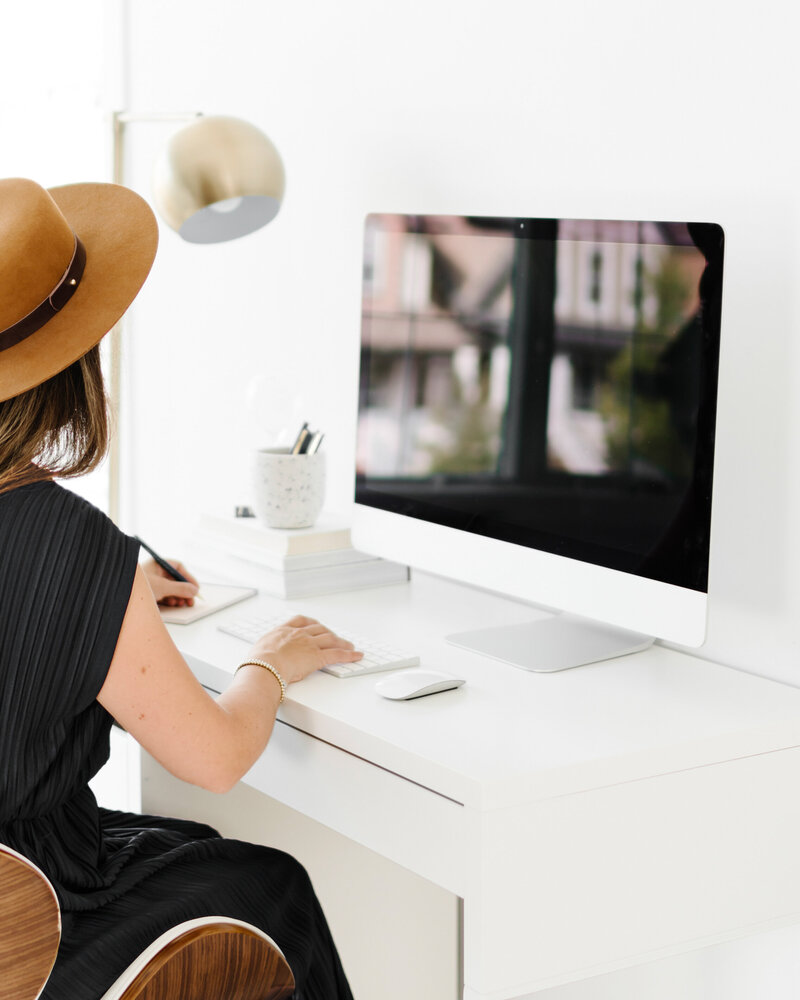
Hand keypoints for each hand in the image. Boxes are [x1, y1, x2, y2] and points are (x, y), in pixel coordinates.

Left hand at [142, 558, 199, 606]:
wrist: (120, 601)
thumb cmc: (138, 588)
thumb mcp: (163, 587)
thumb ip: (181, 588)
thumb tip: (194, 590)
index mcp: (157, 564)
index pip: (177, 567)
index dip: (188, 577)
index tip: (195, 587)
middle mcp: (155, 572)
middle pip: (176, 579)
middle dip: (184, 590)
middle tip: (191, 600)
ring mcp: (152, 583)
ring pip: (171, 589)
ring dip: (178, 596)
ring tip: (181, 603)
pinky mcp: (150, 594)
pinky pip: (164, 595)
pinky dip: (170, 600)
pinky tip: (171, 604)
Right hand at [247, 615, 362, 684]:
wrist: (264, 666)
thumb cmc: (257, 663)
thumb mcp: (258, 651)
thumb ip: (264, 652)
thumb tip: (260, 659)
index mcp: (283, 631)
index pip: (300, 620)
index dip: (310, 623)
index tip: (315, 625)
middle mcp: (299, 634)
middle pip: (319, 629)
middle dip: (328, 632)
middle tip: (334, 637)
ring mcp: (309, 644)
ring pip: (331, 639)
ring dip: (342, 642)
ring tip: (349, 646)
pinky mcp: (318, 657)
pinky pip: (338, 654)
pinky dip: (349, 655)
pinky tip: (357, 655)